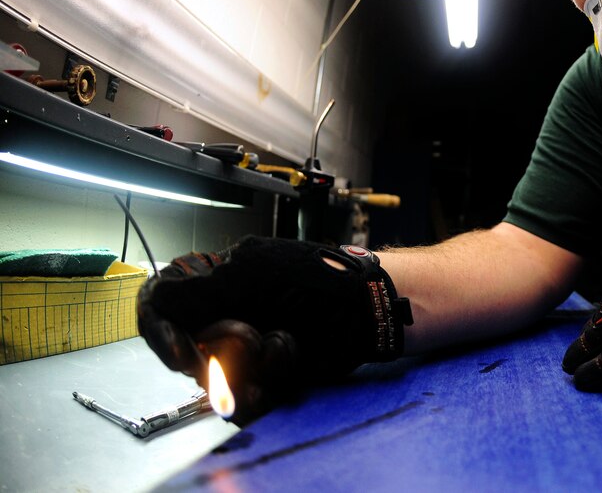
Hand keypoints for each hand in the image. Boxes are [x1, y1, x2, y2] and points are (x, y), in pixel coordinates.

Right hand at [137, 236, 411, 424]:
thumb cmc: (324, 279)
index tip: (182, 353)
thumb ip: (208, 281)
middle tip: (254, 341)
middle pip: (185, 353)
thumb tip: (161, 292)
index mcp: (215, 284)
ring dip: (248, 371)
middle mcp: (223, 319)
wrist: (371, 309)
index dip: (159, 331)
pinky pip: (246, 403)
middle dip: (215, 356)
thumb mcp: (260, 267)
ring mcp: (245, 353)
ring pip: (215, 383)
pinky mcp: (267, 380)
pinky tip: (287, 368)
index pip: (160, 306)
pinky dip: (263, 392)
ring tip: (285, 346)